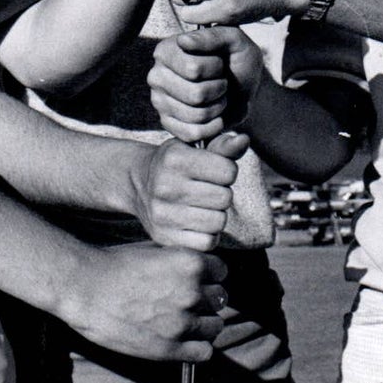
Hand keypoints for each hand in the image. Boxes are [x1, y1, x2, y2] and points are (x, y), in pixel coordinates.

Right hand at [68, 241, 229, 361]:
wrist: (84, 288)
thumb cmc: (114, 265)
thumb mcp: (154, 248)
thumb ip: (181, 259)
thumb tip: (200, 267)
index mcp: (190, 263)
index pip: (221, 272)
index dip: (209, 275)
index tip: (198, 280)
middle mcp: (192, 292)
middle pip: (220, 299)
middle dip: (206, 299)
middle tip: (186, 301)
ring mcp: (182, 321)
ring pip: (216, 326)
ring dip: (203, 323)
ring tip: (184, 321)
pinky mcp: (170, 347)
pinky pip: (205, 352)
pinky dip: (197, 347)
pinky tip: (183, 340)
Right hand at [126, 130, 248, 248]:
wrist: (137, 182)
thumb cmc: (175, 163)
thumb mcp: (194, 147)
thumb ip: (222, 145)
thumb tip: (244, 139)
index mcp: (174, 159)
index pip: (228, 171)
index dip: (227, 171)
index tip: (214, 171)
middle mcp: (165, 186)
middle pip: (225, 198)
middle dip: (222, 194)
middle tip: (207, 190)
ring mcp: (163, 214)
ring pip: (218, 222)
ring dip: (216, 215)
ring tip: (203, 206)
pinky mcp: (164, 237)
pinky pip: (207, 242)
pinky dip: (209, 235)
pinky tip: (198, 223)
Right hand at [148, 27, 265, 142]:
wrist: (244, 85)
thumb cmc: (236, 58)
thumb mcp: (232, 40)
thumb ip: (210, 37)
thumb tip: (183, 41)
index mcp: (166, 50)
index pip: (193, 69)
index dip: (216, 69)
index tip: (219, 63)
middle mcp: (156, 76)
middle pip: (195, 95)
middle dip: (219, 90)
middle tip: (221, 82)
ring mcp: (159, 101)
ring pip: (196, 115)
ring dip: (218, 107)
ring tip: (218, 96)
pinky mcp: (167, 123)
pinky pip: (193, 133)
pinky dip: (213, 126)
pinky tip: (215, 114)